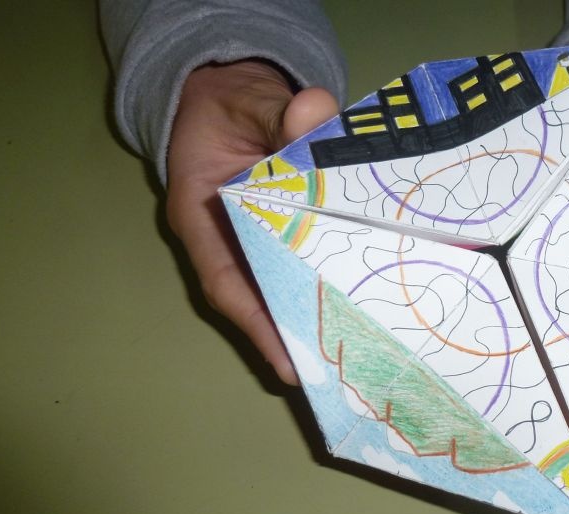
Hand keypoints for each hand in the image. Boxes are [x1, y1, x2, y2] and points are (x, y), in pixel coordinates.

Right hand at [167, 60, 337, 384]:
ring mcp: (258, 235)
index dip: (256, 323)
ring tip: (357, 351)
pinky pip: (309, 258)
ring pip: (285, 282)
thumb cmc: (228, 99)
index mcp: (201, 212)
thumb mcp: (247, 99)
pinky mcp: (288, 227)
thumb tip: (315, 111)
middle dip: (296, 332)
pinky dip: (331, 278)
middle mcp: (228, 236)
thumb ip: (277, 109)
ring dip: (317, 313)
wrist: (228, 87)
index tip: (287, 361)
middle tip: (338, 371)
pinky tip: (366, 299)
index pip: (225, 278)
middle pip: (260, 294)